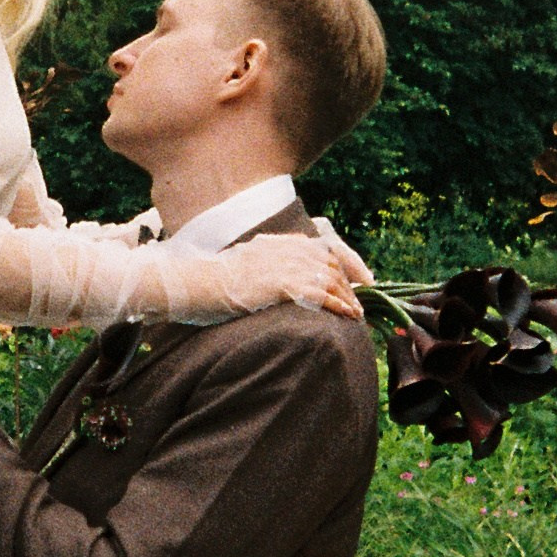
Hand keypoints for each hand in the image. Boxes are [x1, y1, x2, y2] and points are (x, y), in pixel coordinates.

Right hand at [218, 232, 366, 320]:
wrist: (198, 283)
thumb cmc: (214, 279)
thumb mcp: (244, 260)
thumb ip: (265, 261)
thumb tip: (276, 275)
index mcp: (279, 242)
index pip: (323, 247)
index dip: (345, 262)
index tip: (357, 276)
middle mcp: (287, 249)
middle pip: (331, 262)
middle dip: (349, 282)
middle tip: (358, 300)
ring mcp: (286, 265)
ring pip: (331, 278)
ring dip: (348, 297)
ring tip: (356, 312)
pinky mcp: (284, 284)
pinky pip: (322, 294)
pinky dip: (339, 304)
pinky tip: (347, 315)